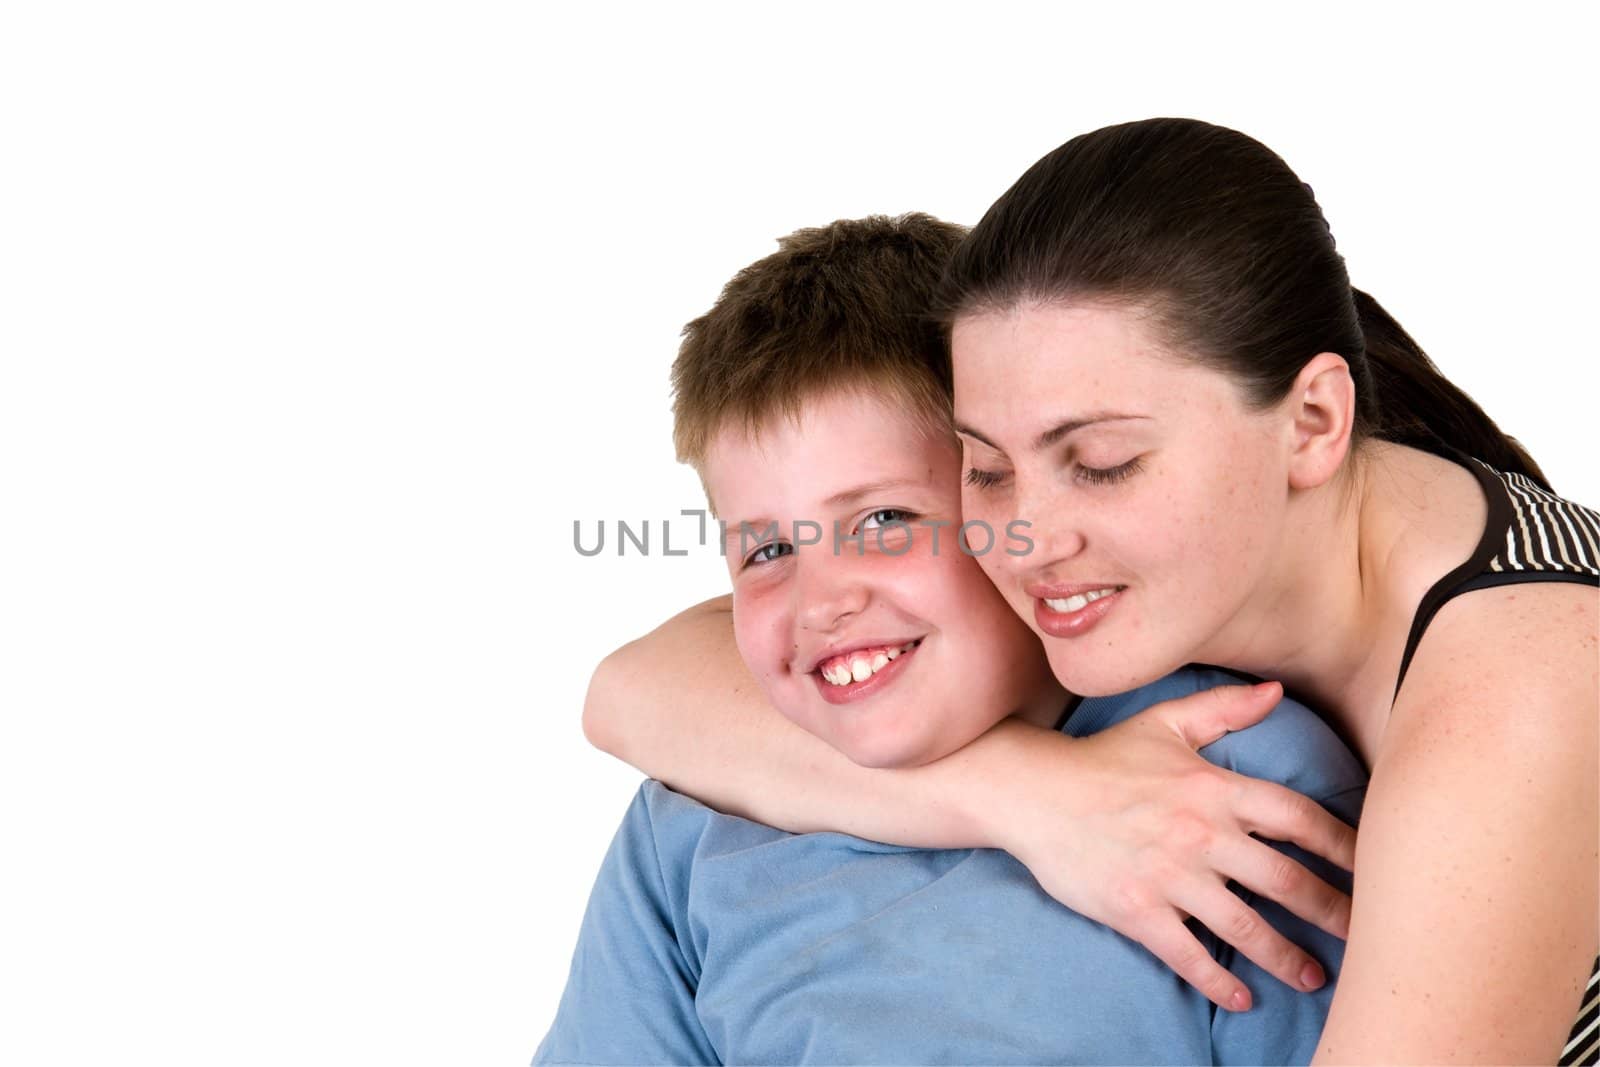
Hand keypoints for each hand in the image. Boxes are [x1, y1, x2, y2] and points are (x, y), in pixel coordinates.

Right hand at [990, 681, 1356, 1011]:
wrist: (1033, 793)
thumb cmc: (1104, 759)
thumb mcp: (1165, 722)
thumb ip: (1225, 707)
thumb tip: (1277, 690)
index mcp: (1214, 788)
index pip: (1299, 818)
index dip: (1345, 845)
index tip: (1379, 868)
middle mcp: (1200, 834)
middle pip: (1287, 881)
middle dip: (1334, 913)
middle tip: (1367, 938)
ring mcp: (1168, 876)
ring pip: (1245, 927)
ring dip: (1287, 958)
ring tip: (1315, 978)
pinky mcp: (1136, 910)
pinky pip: (1188, 954)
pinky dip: (1218, 982)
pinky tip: (1242, 998)